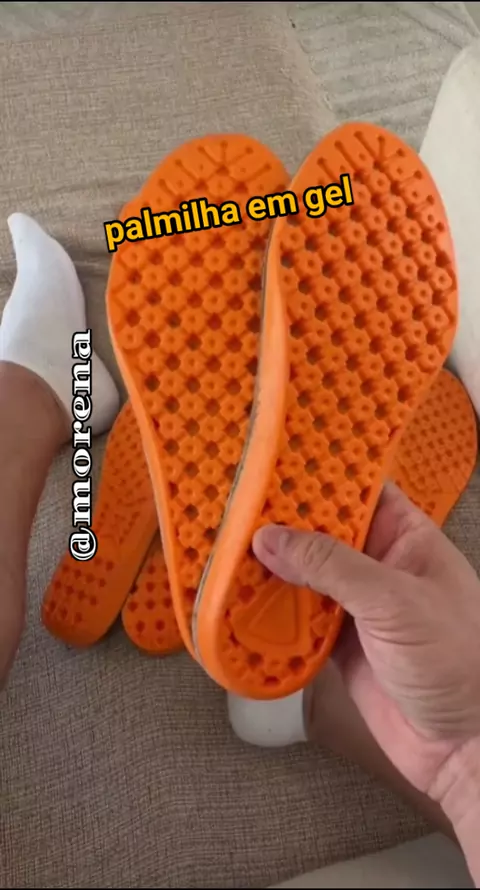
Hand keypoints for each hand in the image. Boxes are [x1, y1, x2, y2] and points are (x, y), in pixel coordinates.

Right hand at [253, 484, 479, 857]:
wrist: (463, 745)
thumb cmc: (458, 661)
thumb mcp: (394, 601)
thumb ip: (331, 567)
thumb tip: (271, 538)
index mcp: (405, 538)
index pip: (358, 490)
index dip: (319, 476)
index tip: (272, 463)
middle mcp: (378, 565)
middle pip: (321, 533)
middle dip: (281, 525)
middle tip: (233, 508)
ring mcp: (357, 605)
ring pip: (304, 577)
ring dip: (269, 571)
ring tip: (223, 552)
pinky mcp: (339, 644)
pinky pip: (298, 621)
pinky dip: (272, 616)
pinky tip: (240, 604)